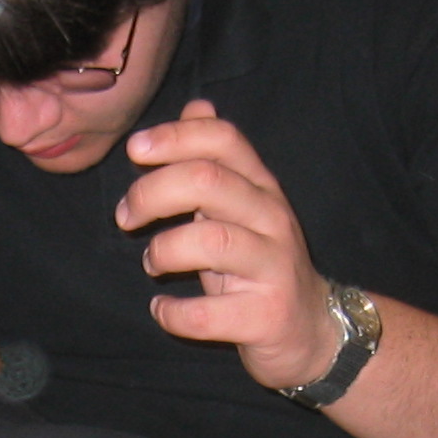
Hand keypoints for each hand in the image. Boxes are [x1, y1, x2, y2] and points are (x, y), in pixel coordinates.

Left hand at [115, 100, 340, 391]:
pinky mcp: (265, 316)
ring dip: (163, 250)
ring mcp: (273, 267)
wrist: (311, 331)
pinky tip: (163, 310)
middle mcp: (272, 219)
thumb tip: (195, 107)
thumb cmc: (259, 266)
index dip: (174, 137)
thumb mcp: (241, 208)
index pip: (223, 139)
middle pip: (208, 181)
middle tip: (126, 217)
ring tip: (152, 263)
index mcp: (261, 187)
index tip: (135, 151)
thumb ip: (216, 162)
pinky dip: (173, 313)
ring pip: (210, 242)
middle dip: (152, 192)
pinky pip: (207, 313)